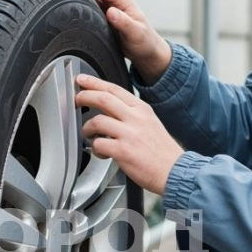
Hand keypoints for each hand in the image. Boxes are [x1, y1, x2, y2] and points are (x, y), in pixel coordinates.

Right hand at [60, 0, 172, 82]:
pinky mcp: (106, 18)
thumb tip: (111, 12)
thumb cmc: (145, 43)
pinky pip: (90, 8)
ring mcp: (111, 9)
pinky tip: (66, 7)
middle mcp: (116, 2)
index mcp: (123, 1)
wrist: (149, 54)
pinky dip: (79, 6)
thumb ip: (124, 23)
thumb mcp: (136, 34)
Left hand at [76, 74, 184, 195]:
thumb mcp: (151, 124)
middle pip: (103, 98)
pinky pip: (98, 144)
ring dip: (87, 128)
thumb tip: (109, 111)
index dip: (95, 83)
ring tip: (89, 134)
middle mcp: (136, 118)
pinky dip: (95, 148)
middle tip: (77, 99)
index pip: (114, 89)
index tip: (83, 80)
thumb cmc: (162, 152)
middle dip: (84, 96)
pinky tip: (101, 152)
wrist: (174, 171)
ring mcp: (129, 133)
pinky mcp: (123, 151)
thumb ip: (132, 115)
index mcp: (142, 109)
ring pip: (97, 121)